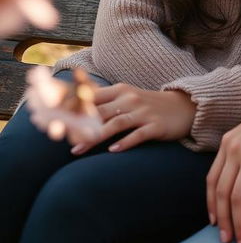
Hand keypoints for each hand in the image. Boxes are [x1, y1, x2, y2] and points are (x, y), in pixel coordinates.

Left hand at [71, 83, 195, 153]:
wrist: (184, 107)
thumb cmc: (149, 105)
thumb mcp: (128, 97)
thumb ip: (105, 100)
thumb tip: (76, 107)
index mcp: (121, 90)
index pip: (93, 96)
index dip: (73, 106)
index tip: (53, 117)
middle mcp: (131, 99)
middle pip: (100, 112)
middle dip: (78, 124)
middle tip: (59, 136)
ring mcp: (144, 113)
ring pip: (116, 124)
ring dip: (95, 136)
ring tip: (77, 148)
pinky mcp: (156, 126)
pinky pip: (138, 134)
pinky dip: (125, 142)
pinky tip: (113, 151)